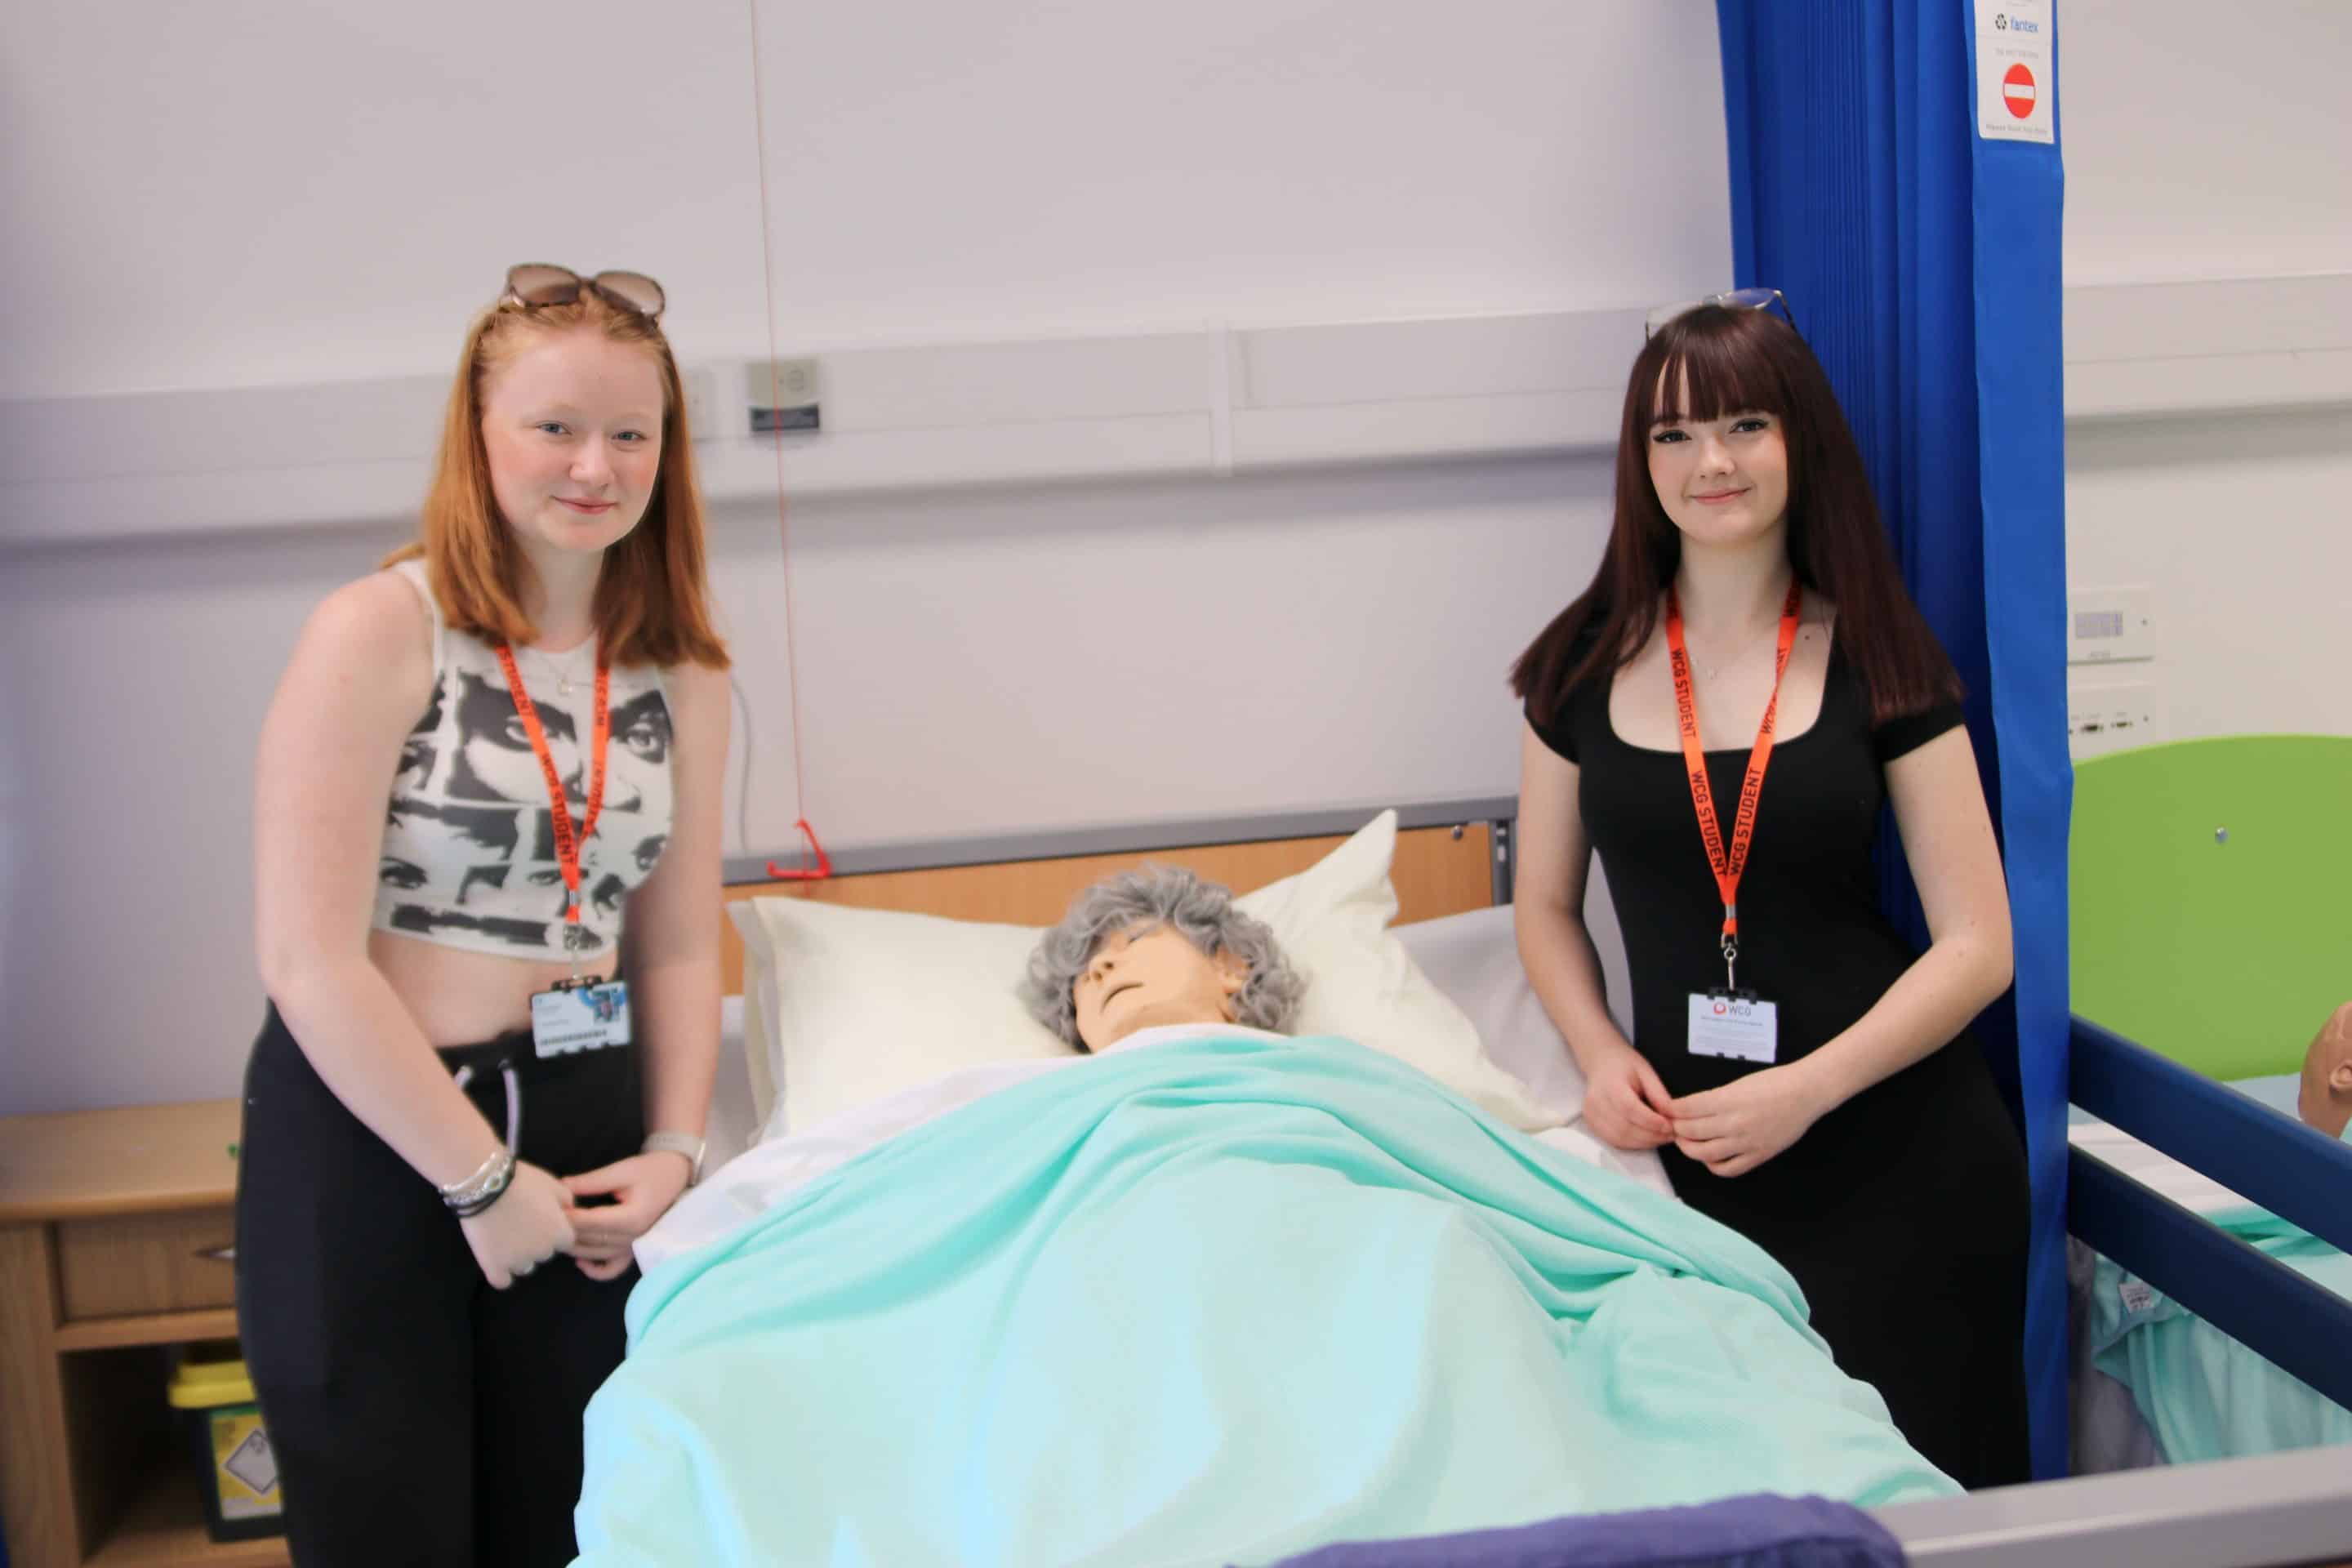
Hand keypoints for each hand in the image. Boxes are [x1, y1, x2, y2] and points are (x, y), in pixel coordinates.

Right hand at [458, 1161, 575, 1289]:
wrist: (486, 1185)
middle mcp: (544, 1252)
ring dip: (518, 1257)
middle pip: (544, 1253)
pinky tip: (495, 1260)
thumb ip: (567, 1200)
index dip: (553, 1231)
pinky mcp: (494, 1267)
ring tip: (504, 1237)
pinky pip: (502, 1281)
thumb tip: (570, 1210)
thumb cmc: (523, 1181)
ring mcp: (518, 1262)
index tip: (539, 1220)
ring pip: (524, 1267)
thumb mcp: (553, 1184)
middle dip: (535, 1242)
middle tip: (519, 1224)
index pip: (565, 1241)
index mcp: (561, 1233)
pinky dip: (500, 1273)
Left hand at [561, 1152, 692, 1280]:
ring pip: (596, 1254)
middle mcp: (633, 1237)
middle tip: (546, 1220)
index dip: (568, 1217)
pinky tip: (580, 1262)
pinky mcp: (633, 1249)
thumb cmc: (650, 1171)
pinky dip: (596, 1271)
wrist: (675, 1176)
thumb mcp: (622, 1170)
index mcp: (632, 1217)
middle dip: (566, 1230)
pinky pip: (613, 1269)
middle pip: (590, 1240)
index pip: (591, 1222)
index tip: (549, 1208)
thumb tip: (561, 1187)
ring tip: (556, 1234)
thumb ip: (591, 1181)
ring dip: (574, 1247)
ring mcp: (634, 1246)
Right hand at [1580, 1045, 1675, 1150]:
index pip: (1630, 1108)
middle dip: (1651, 1136)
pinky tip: (1646, 1138)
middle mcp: (1596, 1101)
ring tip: (1661, 1137)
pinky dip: (1633, 1144)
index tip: (1670, 1126)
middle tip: (1670, 1135)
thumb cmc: (1625, 1065)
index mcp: (1610, 1084)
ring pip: (1619, 1139)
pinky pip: (1614, 1141)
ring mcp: (1591, 1115)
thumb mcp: (1646, 1072)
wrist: (1601, 1063)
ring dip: (1644, 1143)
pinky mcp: (1591, 1124)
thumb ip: (1658, 1094)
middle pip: (1625, 1128)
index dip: (1651, 1121)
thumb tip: (1671, 1116)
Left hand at [1668, 1065, 1827, 1177]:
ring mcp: (1746, 1142)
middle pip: (1690, 1132)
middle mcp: (1733, 1123)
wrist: (1805, 1093)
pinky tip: (1710, 1158)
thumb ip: (1713, 1099)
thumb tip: (1689, 1110)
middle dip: (1676, 1128)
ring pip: (1704, 1154)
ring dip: (1689, 1148)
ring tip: (1686, 1142)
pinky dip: (1713, 1166)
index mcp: (1727, 1100)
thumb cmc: (1774, 1082)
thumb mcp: (1738, 1084)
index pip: (1686, 1109)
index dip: (1672, 1110)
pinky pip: (1728, 1169)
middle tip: (1673, 1125)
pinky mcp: (1758, 1155)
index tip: (1667, 1110)